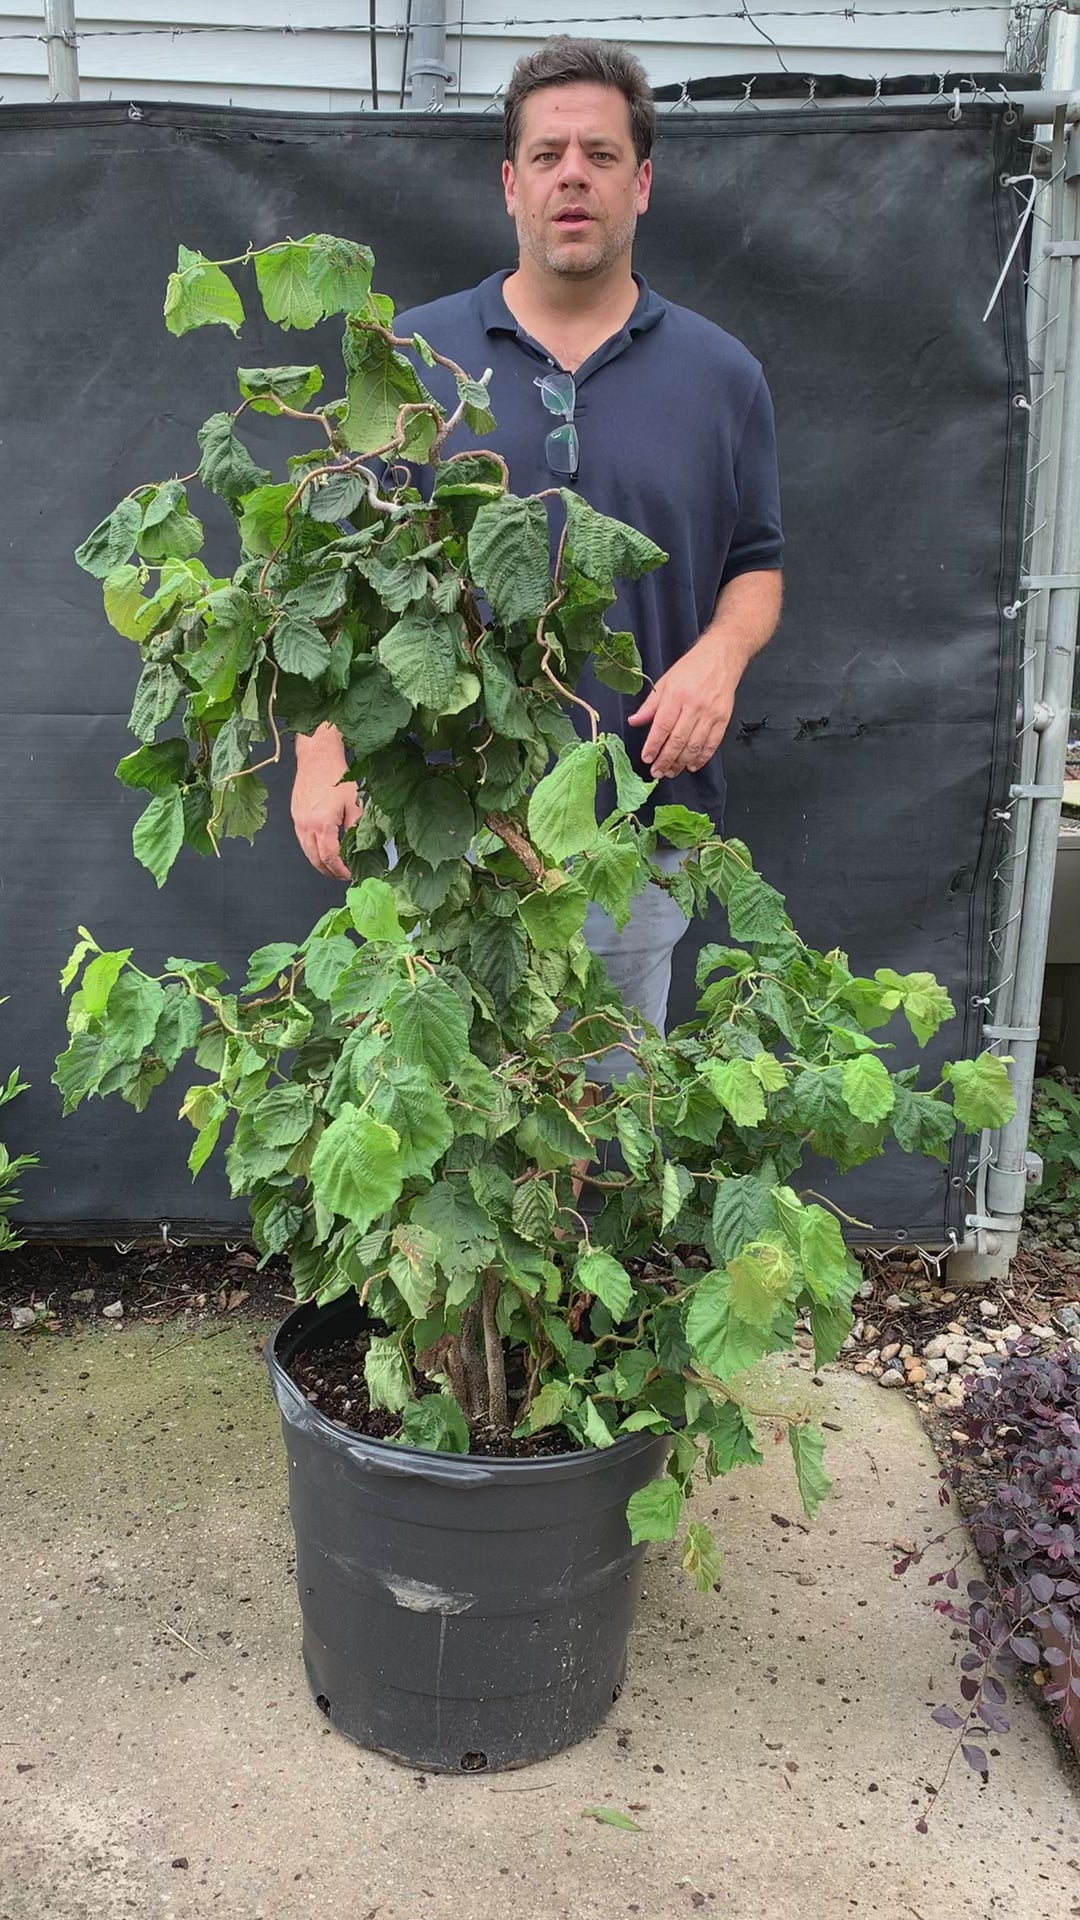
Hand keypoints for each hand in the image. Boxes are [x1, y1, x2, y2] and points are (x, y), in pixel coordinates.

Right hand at [291, 725, 361, 881]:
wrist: (317, 758)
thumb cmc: (335, 775)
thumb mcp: (354, 802)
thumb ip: (356, 827)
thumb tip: (360, 845)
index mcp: (322, 824)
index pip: (330, 857)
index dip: (340, 870)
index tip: (348, 874)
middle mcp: (306, 825)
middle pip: (315, 859)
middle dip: (328, 871)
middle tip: (341, 875)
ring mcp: (298, 822)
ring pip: (306, 852)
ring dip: (319, 863)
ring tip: (333, 867)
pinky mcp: (295, 816)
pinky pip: (302, 840)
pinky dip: (312, 850)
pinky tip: (322, 849)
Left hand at [626, 641, 736, 778]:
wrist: (722, 656)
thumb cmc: (692, 667)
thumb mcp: (665, 681)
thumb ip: (650, 705)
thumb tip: (634, 722)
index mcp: (676, 695)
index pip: (662, 727)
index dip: (653, 746)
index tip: (647, 758)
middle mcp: (694, 706)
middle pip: (677, 740)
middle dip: (665, 760)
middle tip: (657, 772)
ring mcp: (710, 713)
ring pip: (694, 746)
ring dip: (681, 763)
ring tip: (671, 771)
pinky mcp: (723, 718)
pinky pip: (712, 744)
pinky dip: (702, 758)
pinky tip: (692, 765)